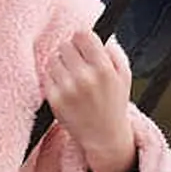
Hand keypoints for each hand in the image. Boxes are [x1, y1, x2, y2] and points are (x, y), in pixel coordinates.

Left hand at [42, 28, 140, 171]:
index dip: (82, 39)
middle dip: (71, 52)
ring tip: (71, 76)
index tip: (83, 45)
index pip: (82, 35)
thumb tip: (97, 35)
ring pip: (53, 59)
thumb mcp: (124, 76)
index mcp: (104, 69)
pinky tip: (64, 87)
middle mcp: (85, 78)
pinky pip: (46, 76)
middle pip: (65, 45)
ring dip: (60, 64)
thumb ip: (113, 52)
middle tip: (77, 63)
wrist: (104, 136)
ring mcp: (68, 89)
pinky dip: (53, 79)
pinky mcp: (55, 100)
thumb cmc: (114, 103)